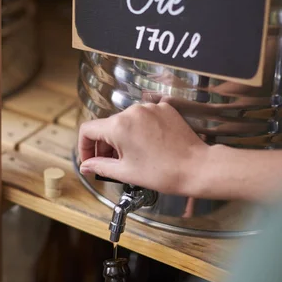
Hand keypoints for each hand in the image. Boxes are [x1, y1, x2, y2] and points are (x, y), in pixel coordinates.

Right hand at [78, 102, 206, 196]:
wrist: (197, 168)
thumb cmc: (164, 172)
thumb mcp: (126, 172)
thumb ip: (101, 166)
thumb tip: (87, 166)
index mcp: (119, 126)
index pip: (88, 130)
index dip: (84, 147)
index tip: (90, 159)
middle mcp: (133, 111)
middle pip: (107, 125)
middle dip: (105, 145)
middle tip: (110, 163)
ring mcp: (150, 108)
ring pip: (126, 121)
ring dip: (123, 137)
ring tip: (132, 156)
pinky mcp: (165, 109)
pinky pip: (144, 117)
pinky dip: (141, 130)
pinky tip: (148, 146)